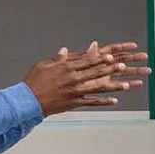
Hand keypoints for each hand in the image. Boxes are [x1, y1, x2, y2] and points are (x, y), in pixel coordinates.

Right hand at [26, 41, 146, 115]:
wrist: (28, 100)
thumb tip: (65, 50)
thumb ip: (58, 59)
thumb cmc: (34, 81)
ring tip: (126, 85)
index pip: (87, 61)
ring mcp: (75, 92)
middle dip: (110, 69)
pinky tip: (115, 100)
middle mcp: (73, 79)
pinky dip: (104, 101)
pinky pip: (92, 102)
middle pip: (95, 73)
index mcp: (66, 68)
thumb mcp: (44, 65)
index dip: (100, 58)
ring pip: (97, 88)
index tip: (111, 55)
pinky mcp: (74, 103)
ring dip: (113, 87)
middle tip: (123, 66)